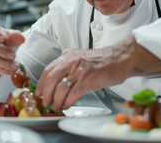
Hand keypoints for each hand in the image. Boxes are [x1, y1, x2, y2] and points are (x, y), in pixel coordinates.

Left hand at [35, 36, 160, 111]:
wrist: (121, 59)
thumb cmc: (103, 60)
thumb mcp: (81, 57)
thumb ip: (68, 65)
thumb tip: (58, 80)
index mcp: (68, 55)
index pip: (48, 70)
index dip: (42, 83)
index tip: (39, 92)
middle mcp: (71, 61)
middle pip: (50, 79)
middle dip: (46, 93)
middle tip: (46, 102)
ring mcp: (79, 71)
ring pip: (60, 88)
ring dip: (56, 100)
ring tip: (57, 106)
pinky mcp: (87, 80)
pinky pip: (72, 94)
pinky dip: (67, 102)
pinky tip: (67, 105)